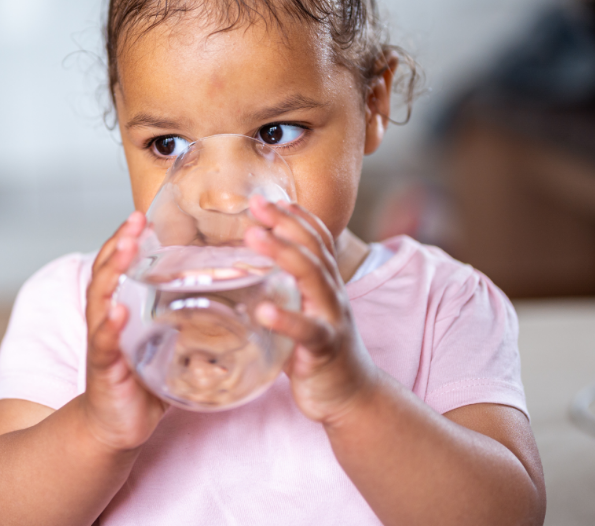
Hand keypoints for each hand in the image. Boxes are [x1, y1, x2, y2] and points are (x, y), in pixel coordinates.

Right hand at [80, 212, 166, 451]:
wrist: (115, 427)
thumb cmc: (141, 383)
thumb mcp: (167, 346)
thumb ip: (190, 326)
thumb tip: (233, 308)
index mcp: (119, 308)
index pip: (119, 265)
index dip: (127, 239)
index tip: (141, 216)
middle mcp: (106, 318)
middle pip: (105, 272)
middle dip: (119, 244)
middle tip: (135, 221)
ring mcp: (102, 342)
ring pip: (100, 299)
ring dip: (111, 272)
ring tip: (125, 250)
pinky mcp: (104, 368)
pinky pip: (104, 343)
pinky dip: (110, 325)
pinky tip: (118, 310)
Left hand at [244, 196, 378, 424]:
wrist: (353, 396)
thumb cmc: (319, 352)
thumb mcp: (302, 312)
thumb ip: (282, 292)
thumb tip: (242, 273)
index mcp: (325, 284)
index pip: (315, 239)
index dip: (294, 216)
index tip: (268, 198)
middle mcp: (332, 294)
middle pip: (312, 249)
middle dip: (285, 223)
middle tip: (257, 204)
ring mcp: (331, 318)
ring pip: (312, 278)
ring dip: (283, 254)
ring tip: (255, 237)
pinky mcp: (325, 348)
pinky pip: (307, 330)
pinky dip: (286, 319)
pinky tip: (264, 310)